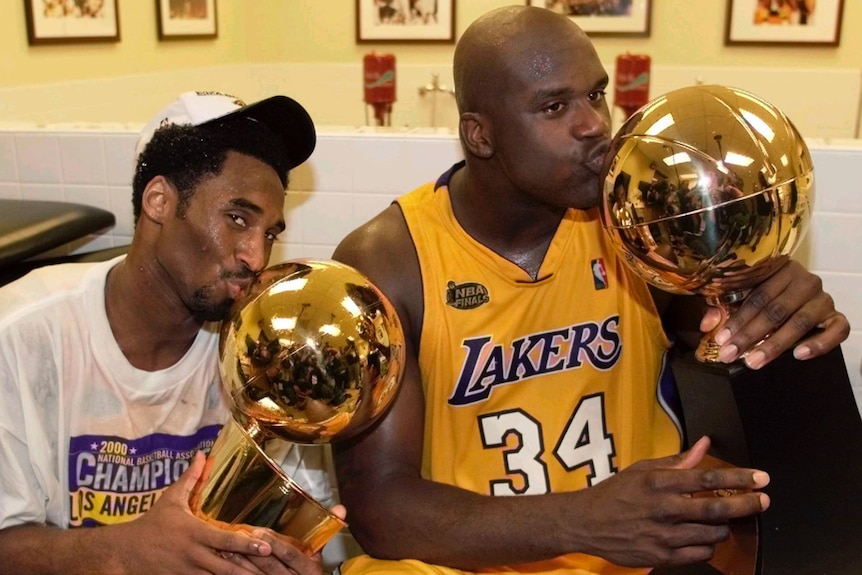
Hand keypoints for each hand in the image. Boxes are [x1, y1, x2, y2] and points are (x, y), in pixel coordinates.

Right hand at [110, 451, 276, 573]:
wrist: (124, 552)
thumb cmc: (152, 523)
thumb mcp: (171, 498)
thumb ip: (190, 478)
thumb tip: (202, 454)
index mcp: (195, 533)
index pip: (225, 540)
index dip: (247, 545)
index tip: (267, 547)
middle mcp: (194, 554)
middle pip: (226, 566)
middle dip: (249, 571)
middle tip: (273, 571)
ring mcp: (188, 571)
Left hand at [221, 506, 346, 574]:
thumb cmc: (307, 574)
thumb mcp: (318, 556)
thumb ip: (326, 532)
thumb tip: (341, 508)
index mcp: (308, 569)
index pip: (289, 554)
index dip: (273, 543)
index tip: (258, 531)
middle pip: (269, 565)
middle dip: (250, 551)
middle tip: (235, 537)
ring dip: (239, 563)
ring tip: (225, 548)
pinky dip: (236, 574)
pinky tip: (224, 567)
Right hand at [578, 437, 768, 567]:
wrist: (586, 522)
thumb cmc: (616, 493)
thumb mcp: (643, 469)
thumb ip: (678, 461)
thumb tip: (705, 444)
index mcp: (660, 482)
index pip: (709, 478)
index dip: (740, 478)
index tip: (761, 478)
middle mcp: (665, 508)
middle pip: (717, 508)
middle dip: (747, 504)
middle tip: (763, 500)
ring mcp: (664, 535)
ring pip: (712, 533)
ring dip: (724, 526)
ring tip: (722, 520)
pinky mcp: (661, 556)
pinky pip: (700, 554)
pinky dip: (708, 545)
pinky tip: (702, 537)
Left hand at [700, 260, 848, 368]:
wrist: (797, 293)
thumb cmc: (764, 294)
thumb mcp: (740, 296)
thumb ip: (722, 308)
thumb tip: (707, 325)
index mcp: (780, 269)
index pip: (758, 297)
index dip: (738, 319)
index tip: (722, 339)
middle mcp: (805, 281)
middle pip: (776, 311)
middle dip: (751, 335)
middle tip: (732, 354)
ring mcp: (823, 299)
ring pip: (800, 323)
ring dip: (776, 344)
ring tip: (755, 360)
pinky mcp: (836, 317)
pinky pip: (837, 330)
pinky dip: (819, 344)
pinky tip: (799, 354)